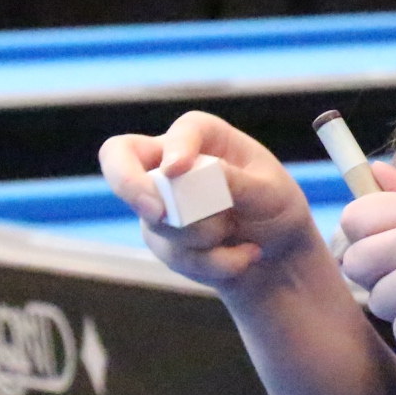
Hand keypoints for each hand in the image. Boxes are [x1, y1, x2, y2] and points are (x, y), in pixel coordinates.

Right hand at [100, 112, 325, 290]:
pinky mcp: (160, 238)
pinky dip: (215, 262)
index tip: (178, 169)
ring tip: (237, 234)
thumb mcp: (271, 192)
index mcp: (205, 136)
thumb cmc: (276, 209)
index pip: (181, 132)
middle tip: (156, 212)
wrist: (277, 256)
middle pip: (118, 157)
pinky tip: (243, 257)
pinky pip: (175, 253)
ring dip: (205, 236)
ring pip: (157, 219)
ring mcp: (159, 201)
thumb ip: (235, 182)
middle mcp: (171, 162)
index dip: (174, 148)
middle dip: (130, 185)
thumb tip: (195, 171)